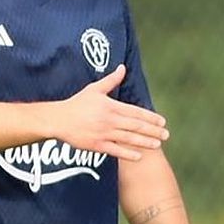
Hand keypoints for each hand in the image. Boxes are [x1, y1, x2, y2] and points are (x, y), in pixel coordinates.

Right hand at [51, 66, 167, 159]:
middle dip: (153, 131)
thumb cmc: (77, 104)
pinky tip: (139, 156)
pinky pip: (115, 150)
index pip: (136, 112)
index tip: (162, 122)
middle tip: (166, 135)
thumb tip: (123, 67)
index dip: (151, 118)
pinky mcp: (96, 145)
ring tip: (158, 144)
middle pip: (136, 126)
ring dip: (145, 142)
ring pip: (129, 138)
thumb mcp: (94, 90)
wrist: (57, 119)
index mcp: (111, 106)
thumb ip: (111, 81)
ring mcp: (103, 133)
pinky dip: (128, 154)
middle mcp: (109, 120)